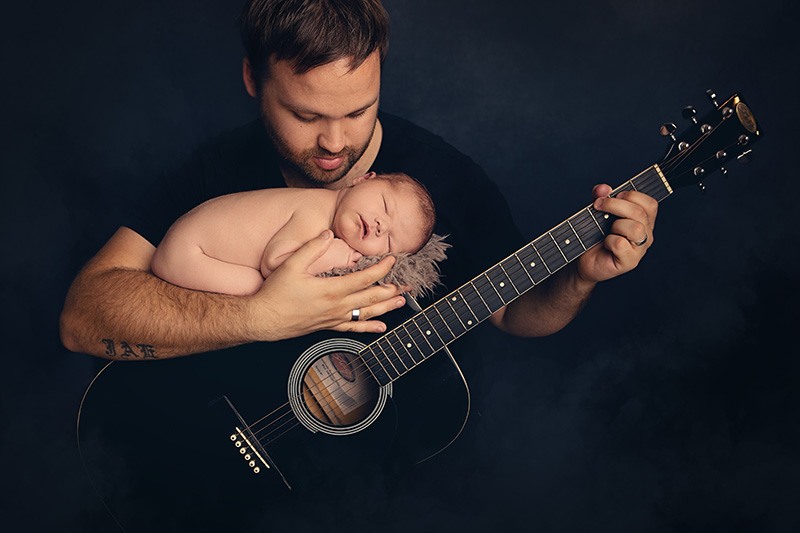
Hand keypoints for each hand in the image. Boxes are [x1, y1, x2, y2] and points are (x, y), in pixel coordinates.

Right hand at [246, 230, 406, 340]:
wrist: (264, 319)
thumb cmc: (275, 293)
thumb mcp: (291, 265)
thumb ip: (312, 248)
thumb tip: (328, 234)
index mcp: (331, 290)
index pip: (365, 278)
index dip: (381, 269)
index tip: (392, 260)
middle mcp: (336, 306)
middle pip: (371, 298)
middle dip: (391, 289)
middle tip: (407, 283)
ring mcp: (334, 318)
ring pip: (366, 314)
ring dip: (386, 307)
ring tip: (401, 301)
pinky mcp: (329, 326)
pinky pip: (354, 328)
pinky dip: (369, 328)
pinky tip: (381, 327)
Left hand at [575, 184, 657, 283]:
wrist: (585, 260)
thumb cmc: (595, 236)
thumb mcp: (598, 211)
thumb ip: (601, 196)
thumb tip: (603, 188)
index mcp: (644, 220)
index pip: (650, 204)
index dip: (632, 195)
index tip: (614, 195)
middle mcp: (646, 234)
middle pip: (640, 213)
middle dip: (615, 204)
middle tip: (598, 205)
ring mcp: (640, 249)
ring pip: (636, 229)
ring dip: (615, 225)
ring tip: (606, 231)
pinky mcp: (630, 261)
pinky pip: (620, 244)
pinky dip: (609, 241)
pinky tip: (605, 244)